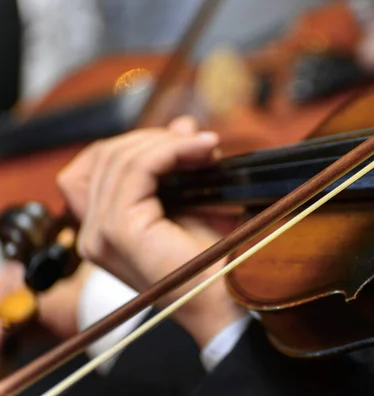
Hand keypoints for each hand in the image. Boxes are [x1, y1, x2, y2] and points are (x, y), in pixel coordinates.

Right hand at [57, 116, 245, 346]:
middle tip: (201, 144)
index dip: (137, 144)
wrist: (229, 301)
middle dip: (154, 139)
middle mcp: (92, 232)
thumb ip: (177, 164)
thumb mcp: (191, 200)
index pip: (97, 165)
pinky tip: (201, 150)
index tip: (185, 141)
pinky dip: (169, 150)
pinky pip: (135, 169)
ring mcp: (101, 233)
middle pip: (104, 156)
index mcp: (104, 228)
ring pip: (116, 157)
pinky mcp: (120, 231)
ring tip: (206, 148)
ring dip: (165, 143)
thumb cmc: (214, 259)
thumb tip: (181, 124)